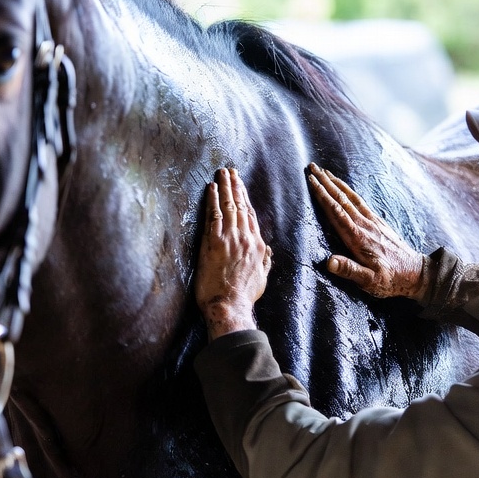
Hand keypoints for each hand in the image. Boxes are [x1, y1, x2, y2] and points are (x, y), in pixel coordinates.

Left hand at [196, 168, 272, 339]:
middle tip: (230, 172)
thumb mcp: (261, 278)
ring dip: (225, 187)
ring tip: (222, 173)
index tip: (241, 188)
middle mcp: (245, 237)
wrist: (229, 305)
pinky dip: (213, 200)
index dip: (245, 200)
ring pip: (228, 206)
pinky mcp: (214, 241)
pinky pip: (214, 214)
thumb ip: (265, 261)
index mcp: (257, 246)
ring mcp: (229, 238)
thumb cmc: (244, 296)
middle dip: (235, 187)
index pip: (251, 217)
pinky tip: (211, 188)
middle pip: (240, 206)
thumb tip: (267, 250)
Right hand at [307, 163, 428, 298]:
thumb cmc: (391, 280)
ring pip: (351, 197)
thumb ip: (349, 270)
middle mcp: (365, 225)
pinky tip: (345, 189)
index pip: (336, 211)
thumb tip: (329, 262)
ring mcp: (373, 222)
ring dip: (336, 183)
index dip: (322, 195)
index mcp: (358, 238)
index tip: (311, 180)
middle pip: (341, 199)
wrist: (415, 273)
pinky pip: (360, 202)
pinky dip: (349, 191)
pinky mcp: (378, 222)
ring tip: (325, 172)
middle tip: (312, 167)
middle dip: (326, 182)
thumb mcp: (370, 281)